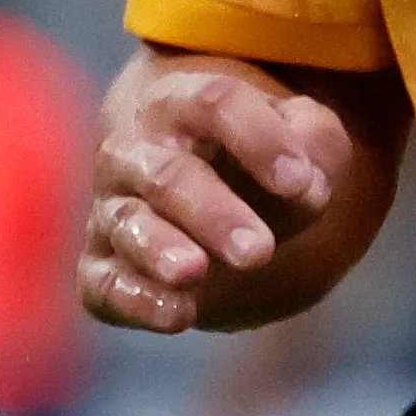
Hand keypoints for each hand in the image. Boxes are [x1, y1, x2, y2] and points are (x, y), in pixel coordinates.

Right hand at [81, 55, 353, 332]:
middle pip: (168, 175)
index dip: (258, 139)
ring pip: (128, 225)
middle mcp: (135, 150)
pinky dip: (137, 300)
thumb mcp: (300, 132)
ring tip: (195, 273)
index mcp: (184, 100)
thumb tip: (307, 183)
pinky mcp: (100, 265)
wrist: (205, 181)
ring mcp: (112, 207)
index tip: (301, 181)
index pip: (215, 104)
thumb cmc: (258, 149)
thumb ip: (314, 141)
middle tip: (259, 252)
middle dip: (213, 213)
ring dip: (160, 250)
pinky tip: (179, 314)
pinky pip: (105, 284)